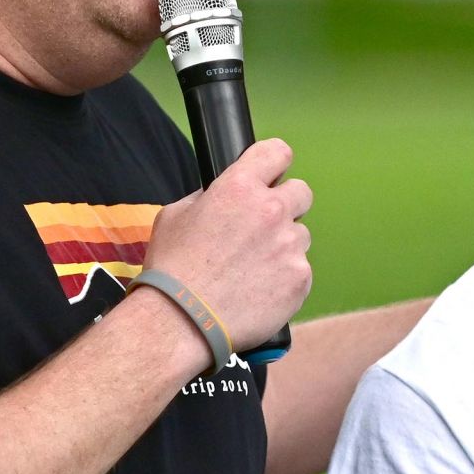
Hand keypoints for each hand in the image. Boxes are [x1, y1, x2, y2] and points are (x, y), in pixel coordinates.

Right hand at [143, 138, 314, 349]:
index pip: (277, 152)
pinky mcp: (300, 278)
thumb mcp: (175, 215)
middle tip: (263, 228)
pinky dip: (285, 278)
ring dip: (284, 245)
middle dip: (286, 205)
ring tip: (254, 268)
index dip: (275, 162)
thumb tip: (222, 195)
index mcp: (239, 187)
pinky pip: (300, 269)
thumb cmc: (172, 269)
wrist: (182, 320)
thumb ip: (208, 197)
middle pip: (301, 192)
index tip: (272, 174)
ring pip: (301, 235)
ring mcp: (289, 245)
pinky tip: (259, 290)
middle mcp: (271, 210)